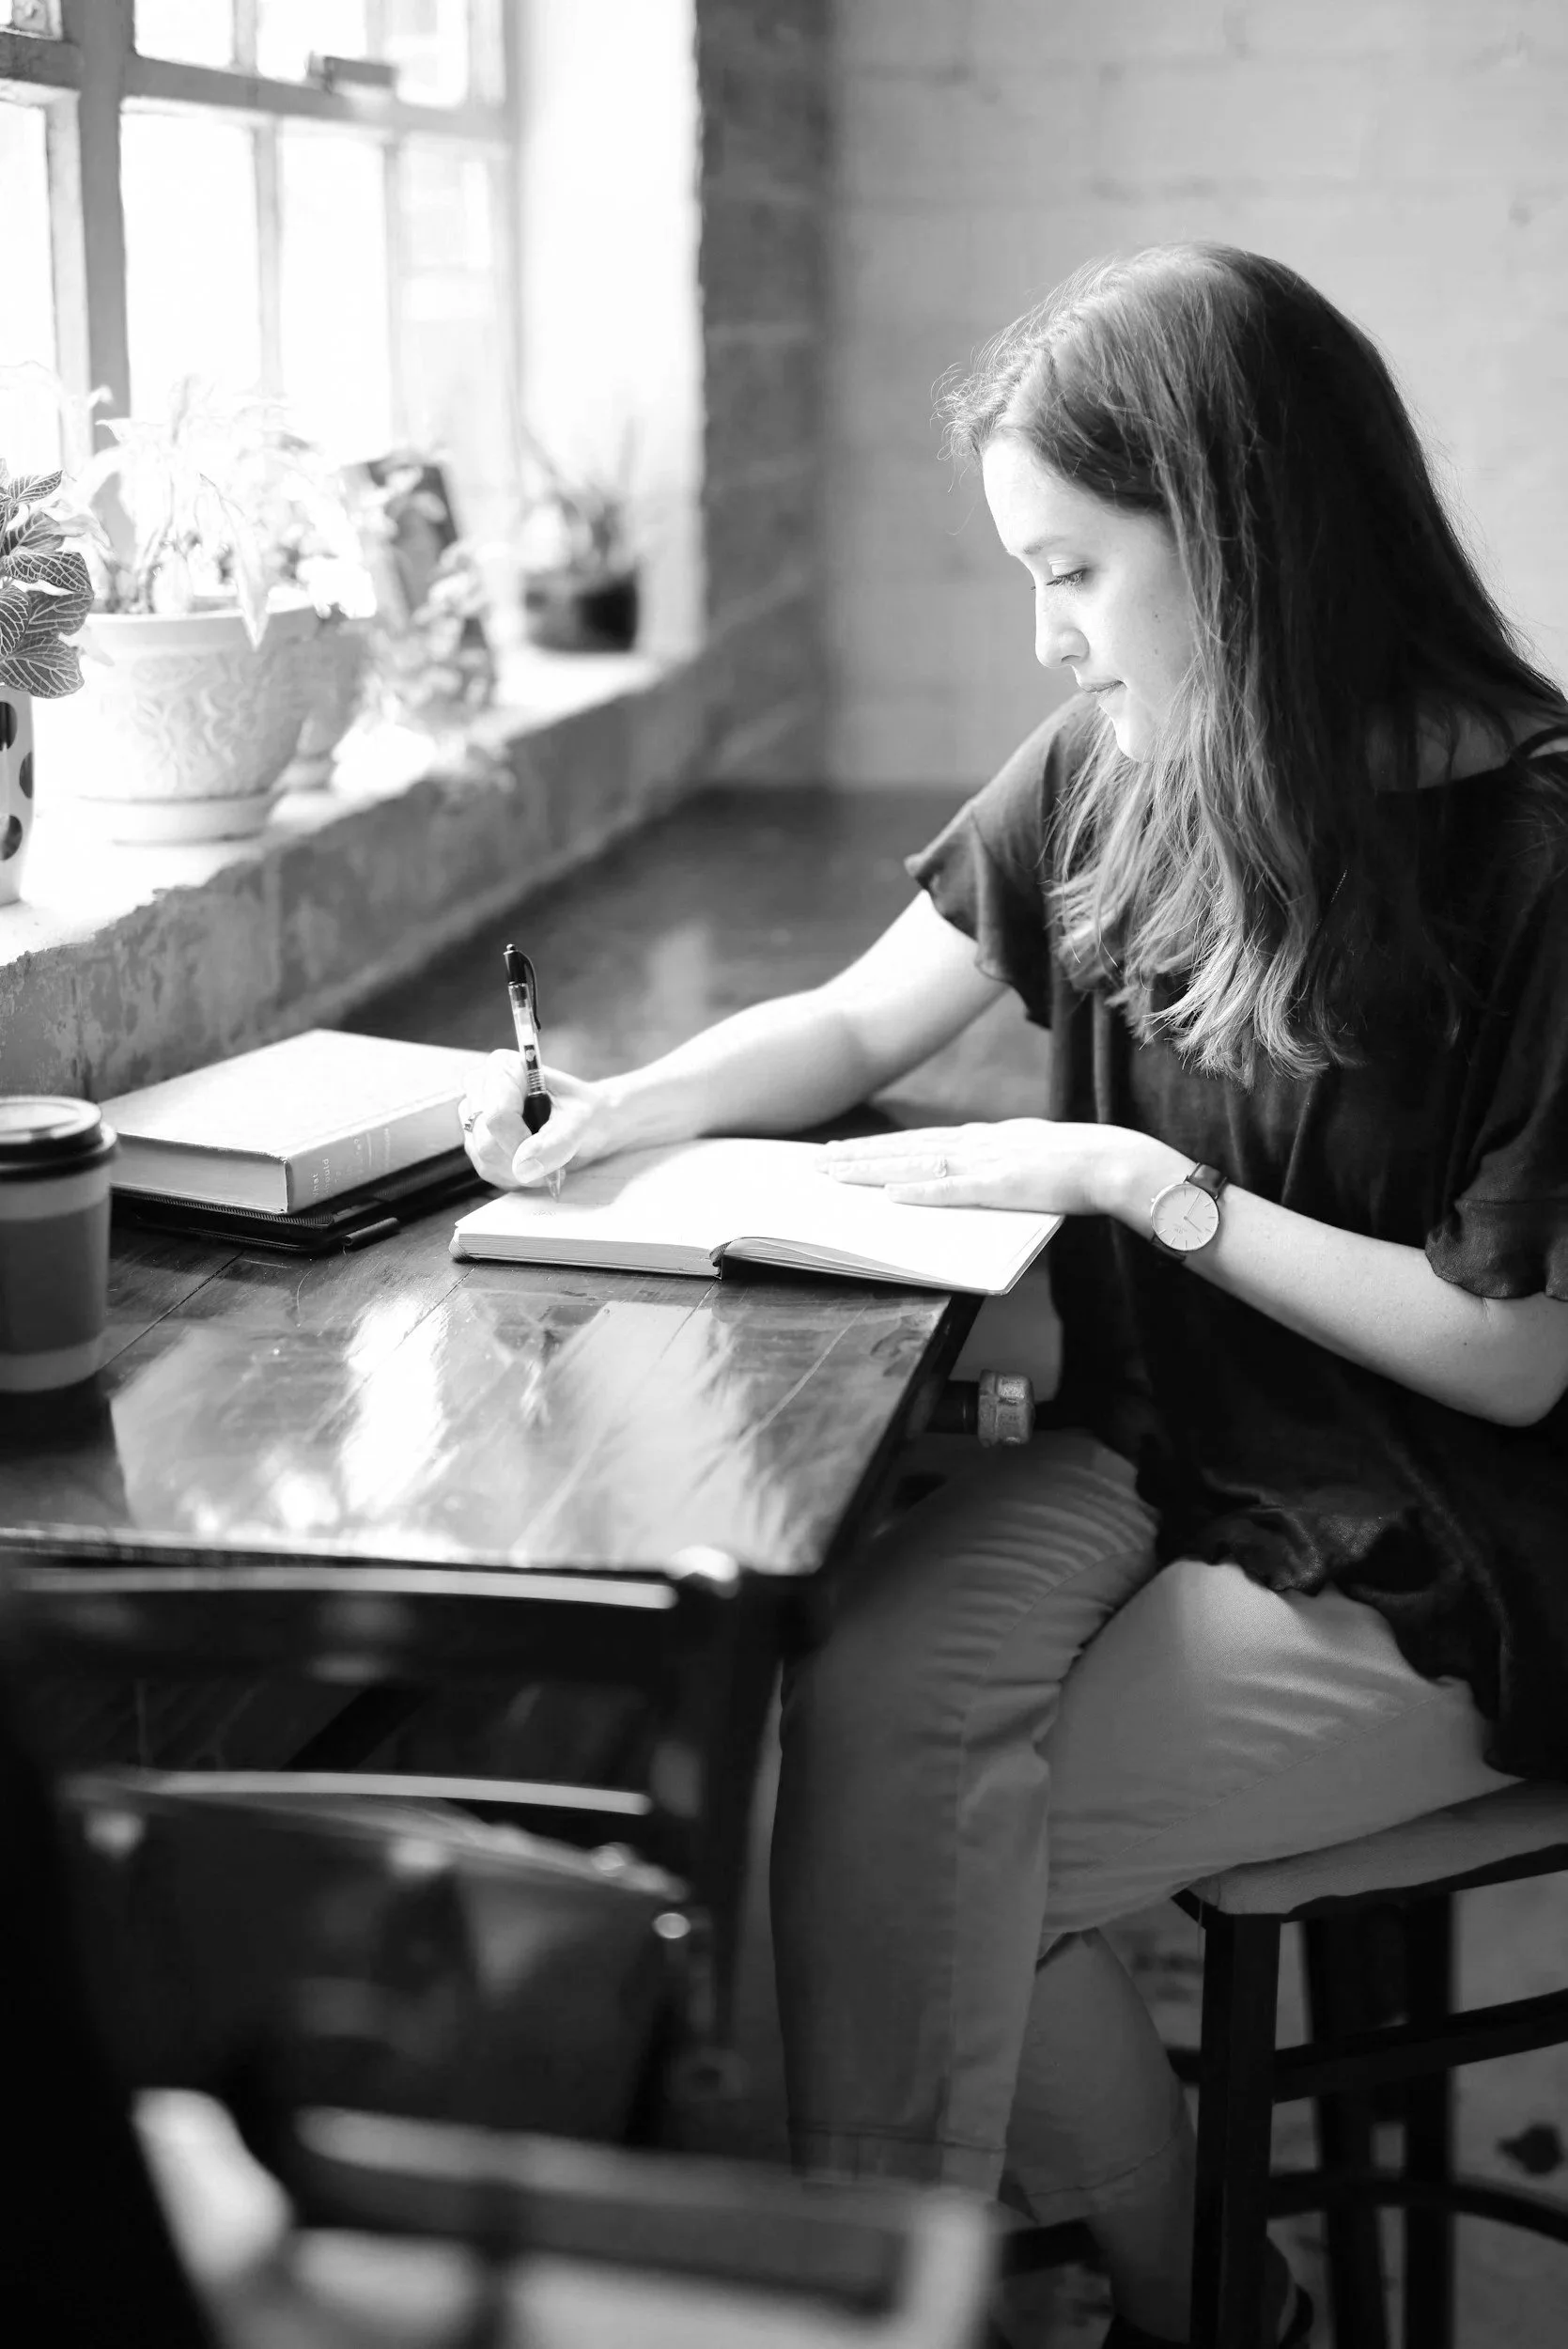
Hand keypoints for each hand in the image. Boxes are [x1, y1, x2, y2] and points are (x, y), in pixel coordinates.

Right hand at [460, 1052, 621, 1189]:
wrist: (589, 1125)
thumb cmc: (586, 1113)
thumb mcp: (580, 1122)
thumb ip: (555, 1142)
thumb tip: (523, 1167)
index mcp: (503, 1067)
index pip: (497, 1116)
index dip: (522, 1142)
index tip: (550, 1147)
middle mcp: (480, 1087)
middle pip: (486, 1141)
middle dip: (524, 1158)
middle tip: (554, 1152)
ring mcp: (473, 1116)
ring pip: (485, 1160)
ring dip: (522, 1170)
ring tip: (547, 1154)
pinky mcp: (474, 1142)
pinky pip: (488, 1171)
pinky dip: (516, 1175)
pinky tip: (534, 1161)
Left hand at [823, 1118, 1126, 1218]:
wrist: (1117, 1161)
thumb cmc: (1081, 1164)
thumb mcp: (1030, 1157)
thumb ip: (998, 1162)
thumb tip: (971, 1174)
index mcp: (986, 1138)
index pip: (920, 1140)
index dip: (880, 1146)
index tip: (845, 1150)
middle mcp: (979, 1143)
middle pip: (907, 1147)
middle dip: (860, 1154)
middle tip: (818, 1161)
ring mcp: (988, 1162)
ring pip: (917, 1163)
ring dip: (874, 1168)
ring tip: (836, 1174)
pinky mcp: (1002, 1186)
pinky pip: (954, 1190)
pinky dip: (920, 1191)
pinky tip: (891, 1196)